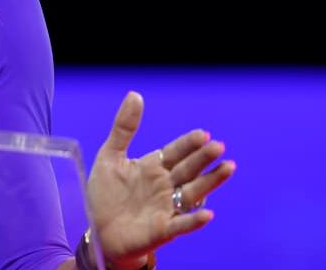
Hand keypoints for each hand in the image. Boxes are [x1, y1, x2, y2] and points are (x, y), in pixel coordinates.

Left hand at [85, 91, 235, 268]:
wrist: (97, 230)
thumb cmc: (106, 195)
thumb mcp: (110, 156)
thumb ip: (124, 128)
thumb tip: (135, 94)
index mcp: (153, 167)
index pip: (176, 152)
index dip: (188, 144)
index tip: (203, 133)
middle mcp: (165, 186)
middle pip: (188, 170)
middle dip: (202, 158)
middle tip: (218, 146)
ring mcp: (166, 208)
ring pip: (192, 193)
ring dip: (210, 182)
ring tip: (228, 168)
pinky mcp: (162, 230)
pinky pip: (181, 225)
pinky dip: (194, 220)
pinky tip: (207, 214)